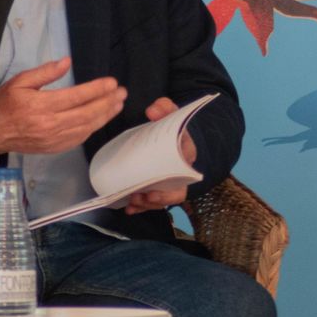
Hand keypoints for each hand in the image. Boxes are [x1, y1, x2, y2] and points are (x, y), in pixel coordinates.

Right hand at [0, 57, 125, 156]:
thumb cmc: (4, 104)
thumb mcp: (20, 81)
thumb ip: (45, 72)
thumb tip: (67, 62)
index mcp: (41, 105)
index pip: (76, 96)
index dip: (96, 89)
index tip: (112, 83)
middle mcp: (50, 124)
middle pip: (87, 113)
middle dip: (107, 102)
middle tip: (122, 93)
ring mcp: (53, 139)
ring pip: (86, 127)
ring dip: (105, 116)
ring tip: (118, 104)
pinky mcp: (54, 148)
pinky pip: (79, 138)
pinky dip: (93, 128)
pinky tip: (101, 119)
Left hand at [123, 97, 195, 214]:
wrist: (169, 139)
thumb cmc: (169, 128)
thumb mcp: (169, 113)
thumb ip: (164, 108)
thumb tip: (152, 111)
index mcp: (187, 151)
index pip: (187, 160)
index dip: (178, 171)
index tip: (164, 173)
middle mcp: (182, 171)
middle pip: (177, 190)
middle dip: (162, 197)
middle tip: (145, 196)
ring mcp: (171, 183)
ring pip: (164, 200)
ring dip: (149, 204)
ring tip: (132, 202)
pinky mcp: (159, 190)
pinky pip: (152, 203)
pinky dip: (141, 207)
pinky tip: (129, 208)